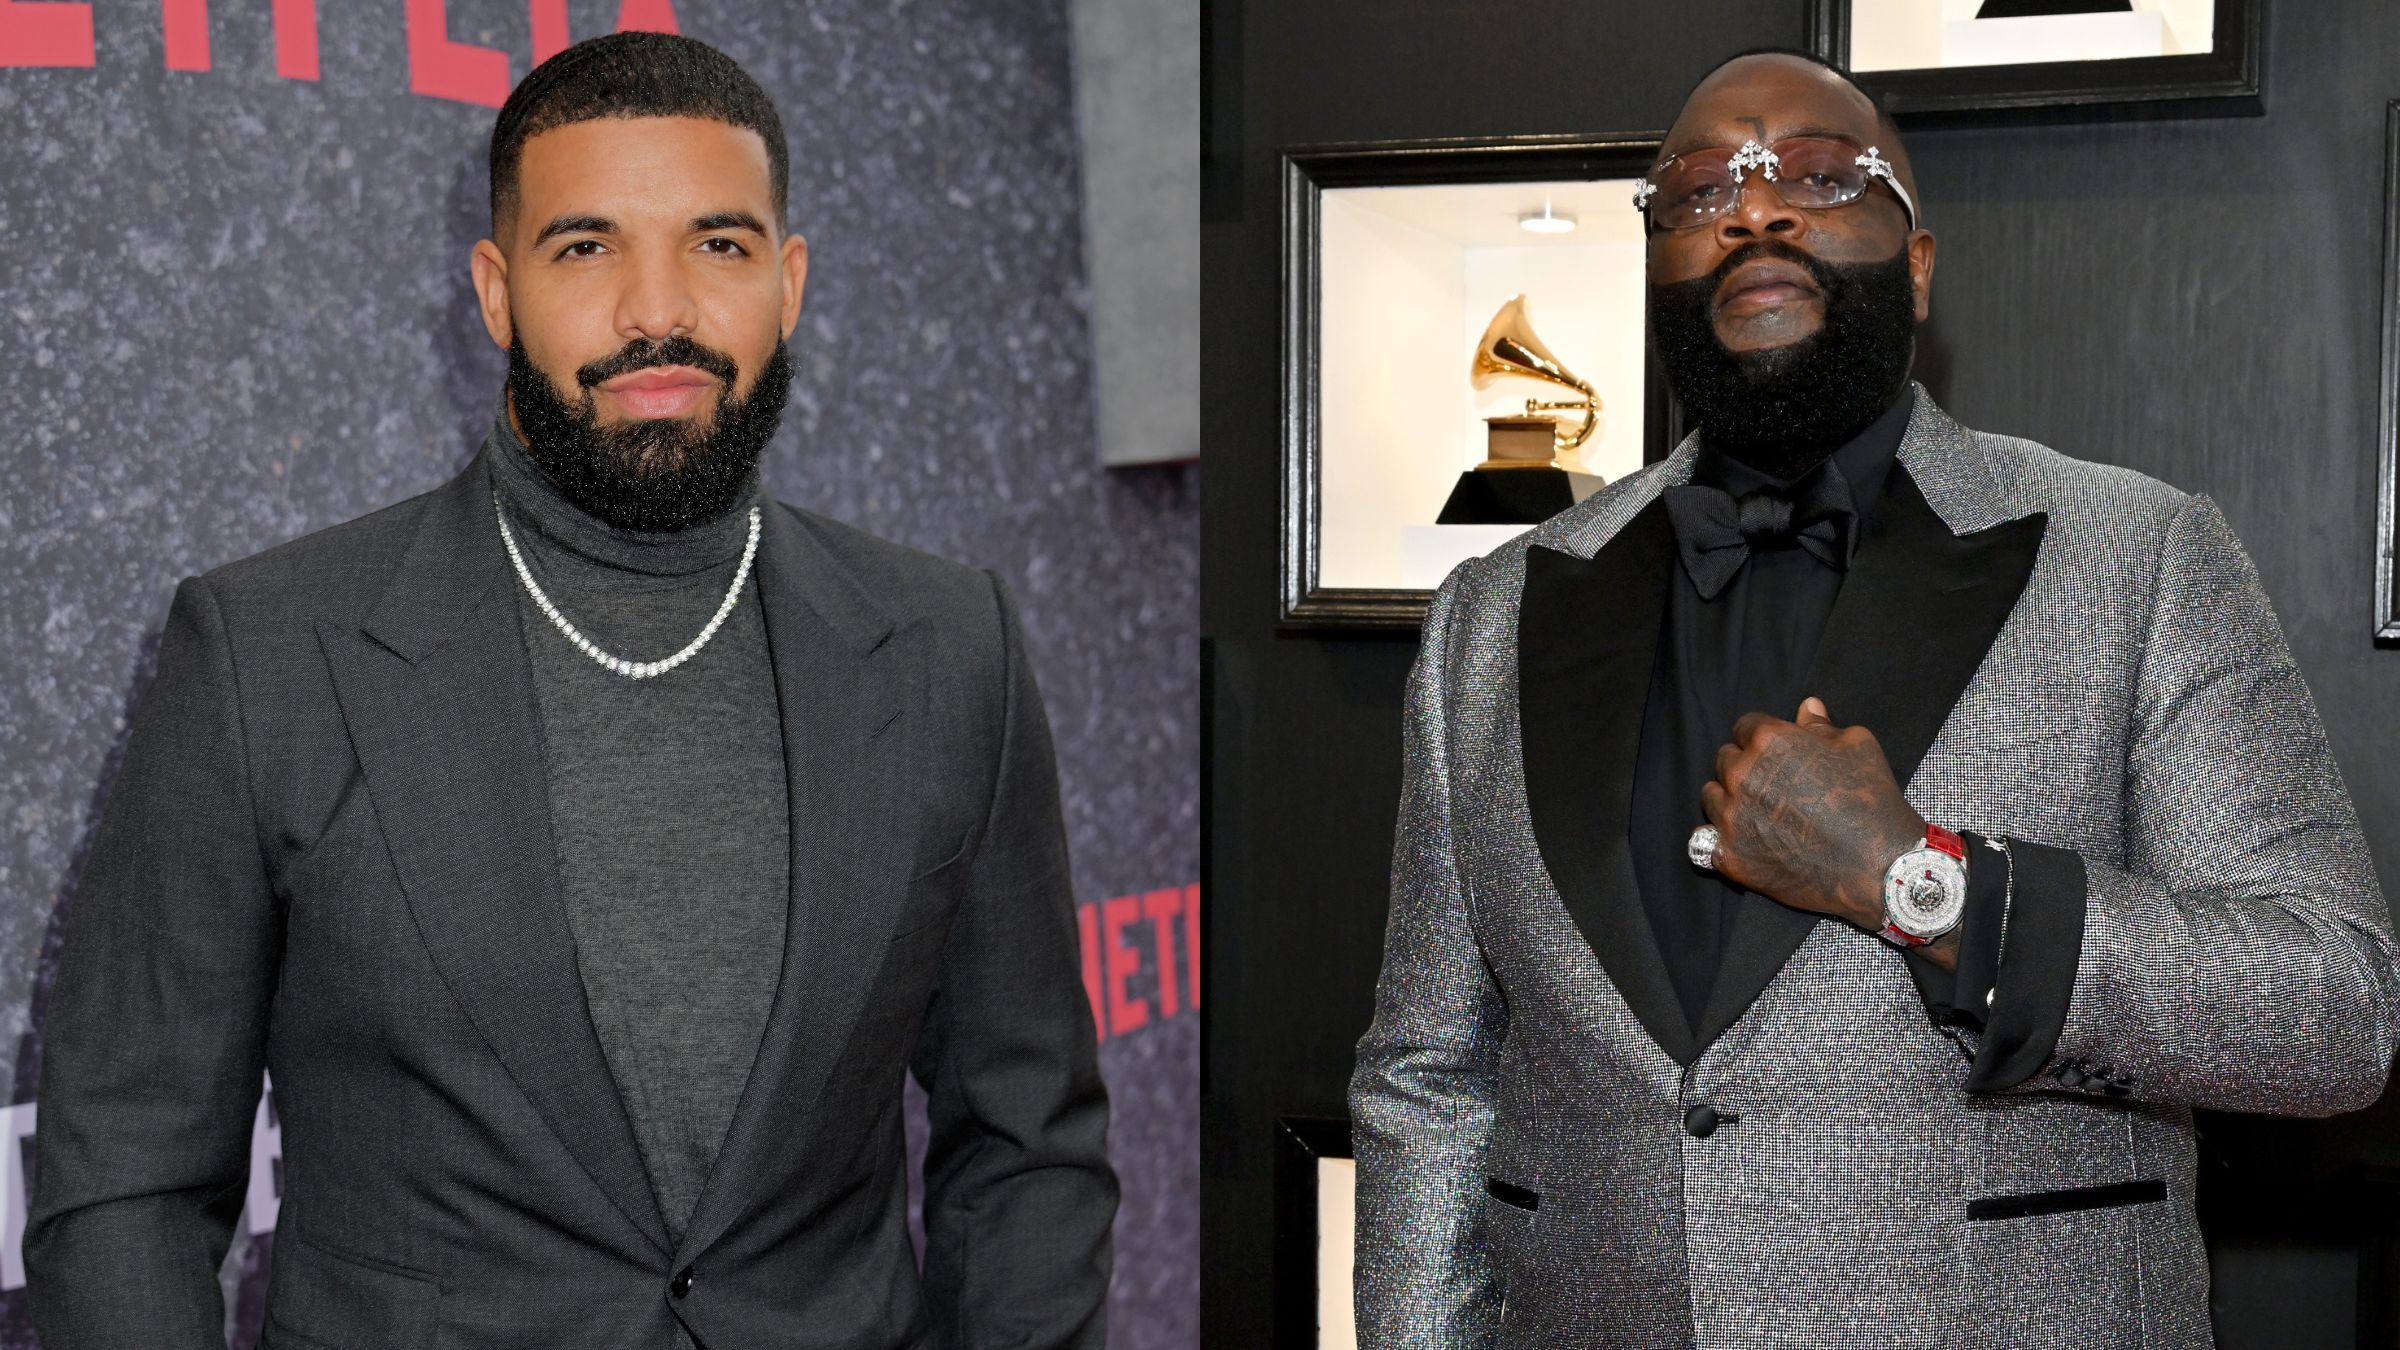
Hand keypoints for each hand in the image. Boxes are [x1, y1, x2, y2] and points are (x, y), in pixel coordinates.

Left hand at [1700, 697, 1928, 936]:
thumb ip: (1821, 725)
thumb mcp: (1856, 745)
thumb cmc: (1871, 800)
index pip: (1744, 727)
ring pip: (1711, 797)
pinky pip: (1705, 840)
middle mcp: (1741, 775)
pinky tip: (1746, 842)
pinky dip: (1722, 840)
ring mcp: (1731, 818)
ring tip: (1759, 814)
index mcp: (1768, 741)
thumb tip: (1806, 706)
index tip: (1777, 755)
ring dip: (1730, 800)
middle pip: (1724, 760)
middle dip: (1744, 767)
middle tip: (1773, 786)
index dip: (1761, 738)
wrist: (1878, 866)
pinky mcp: (1729, 856)